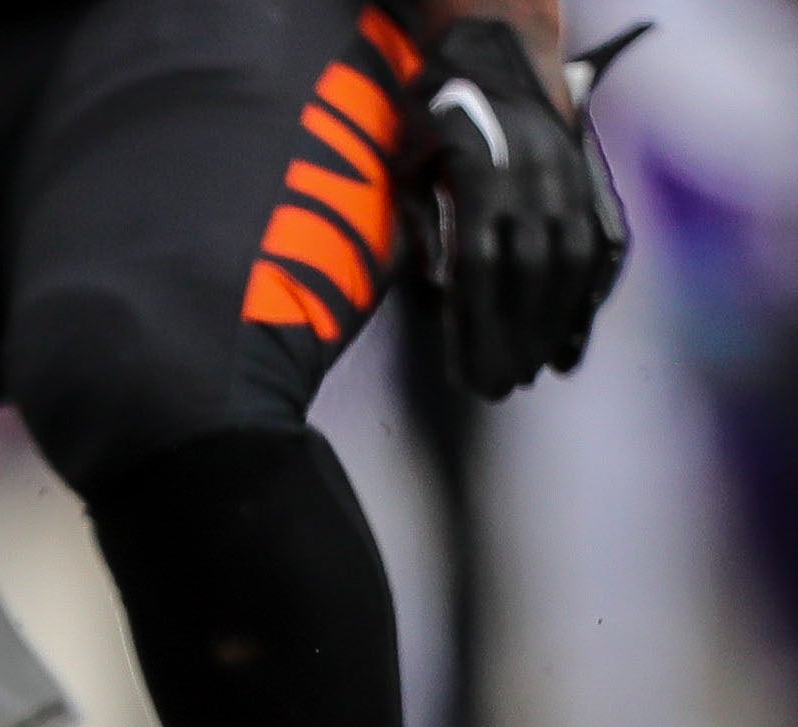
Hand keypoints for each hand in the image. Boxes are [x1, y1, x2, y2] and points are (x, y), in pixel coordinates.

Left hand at [404, 20, 645, 399]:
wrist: (498, 53)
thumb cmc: (436, 115)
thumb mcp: (408, 162)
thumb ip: (420, 225)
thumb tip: (436, 291)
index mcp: (483, 179)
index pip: (480, 270)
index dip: (474, 328)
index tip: (466, 374)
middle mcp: (535, 182)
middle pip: (529, 278)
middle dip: (513, 340)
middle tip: (496, 388)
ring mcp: (569, 181)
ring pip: (570, 266)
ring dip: (551, 327)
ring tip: (529, 372)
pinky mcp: (589, 182)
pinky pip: (602, 246)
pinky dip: (589, 299)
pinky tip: (572, 343)